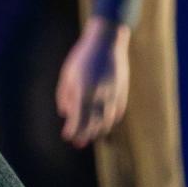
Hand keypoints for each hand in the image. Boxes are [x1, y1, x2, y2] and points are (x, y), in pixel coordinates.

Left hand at [57, 17, 130, 147]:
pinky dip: (109, 120)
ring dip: (98, 130)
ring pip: (107, 120)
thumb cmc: (82, 57)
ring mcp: (114, 95)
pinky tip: (103, 124)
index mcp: (84, 89)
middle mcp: (100, 95)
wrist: (107, 43)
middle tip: (78, 143)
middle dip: (85, 134)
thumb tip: (65, 113)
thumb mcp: (68, 73)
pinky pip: (116, 112)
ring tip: (89, 136)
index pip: (78, 116)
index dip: (73, 129)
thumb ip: (65, 94)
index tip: (67, 137)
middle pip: (94, 122)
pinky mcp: (122, 93)